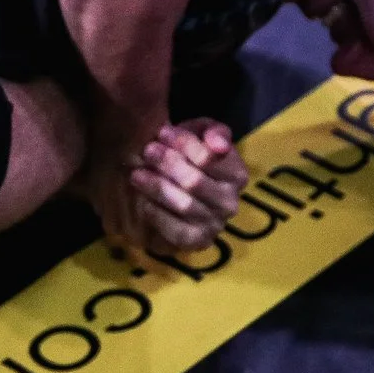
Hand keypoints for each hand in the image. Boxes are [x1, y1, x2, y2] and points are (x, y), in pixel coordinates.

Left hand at [125, 119, 247, 252]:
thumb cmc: (189, 156)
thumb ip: (213, 131)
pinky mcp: (198, 241)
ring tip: (137, 174)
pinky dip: (158, 215)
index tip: (161, 133)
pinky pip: (177, 230)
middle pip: (194, 181)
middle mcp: (230, 202)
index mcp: (237, 174)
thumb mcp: (202, 134)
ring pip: (184, 205)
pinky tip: (144, 202)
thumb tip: (219, 145)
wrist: (176, 189)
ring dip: (157, 187)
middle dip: (167, 164)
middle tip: (147, 152)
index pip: (209, 158)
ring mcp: (215, 224)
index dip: (183, 143)